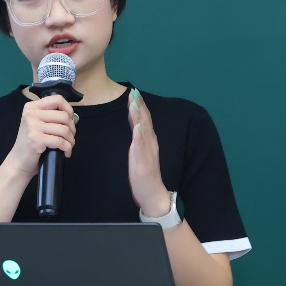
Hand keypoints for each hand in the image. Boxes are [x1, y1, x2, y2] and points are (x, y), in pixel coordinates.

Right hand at [5, 94, 76, 176]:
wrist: (18, 161)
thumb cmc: (30, 143)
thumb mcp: (37, 124)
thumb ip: (51, 117)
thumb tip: (74, 118)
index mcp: (31, 107)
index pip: (57, 99)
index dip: (68, 109)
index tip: (70, 120)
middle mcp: (30, 114)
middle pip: (64, 116)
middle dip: (72, 128)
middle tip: (69, 137)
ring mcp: (32, 126)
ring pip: (64, 129)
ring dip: (71, 140)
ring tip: (67, 146)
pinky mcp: (36, 139)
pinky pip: (60, 141)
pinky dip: (67, 148)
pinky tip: (65, 152)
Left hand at [127, 88, 171, 216]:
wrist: (152, 193)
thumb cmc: (144, 173)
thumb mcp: (139, 152)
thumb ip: (137, 138)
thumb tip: (134, 123)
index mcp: (148, 141)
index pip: (144, 120)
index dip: (140, 105)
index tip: (134, 92)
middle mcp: (150, 144)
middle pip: (145, 121)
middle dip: (140, 106)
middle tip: (134, 91)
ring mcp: (147, 153)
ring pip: (144, 131)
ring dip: (140, 116)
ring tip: (135, 104)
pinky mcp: (144, 162)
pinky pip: (141, 147)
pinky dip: (140, 136)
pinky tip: (137, 126)